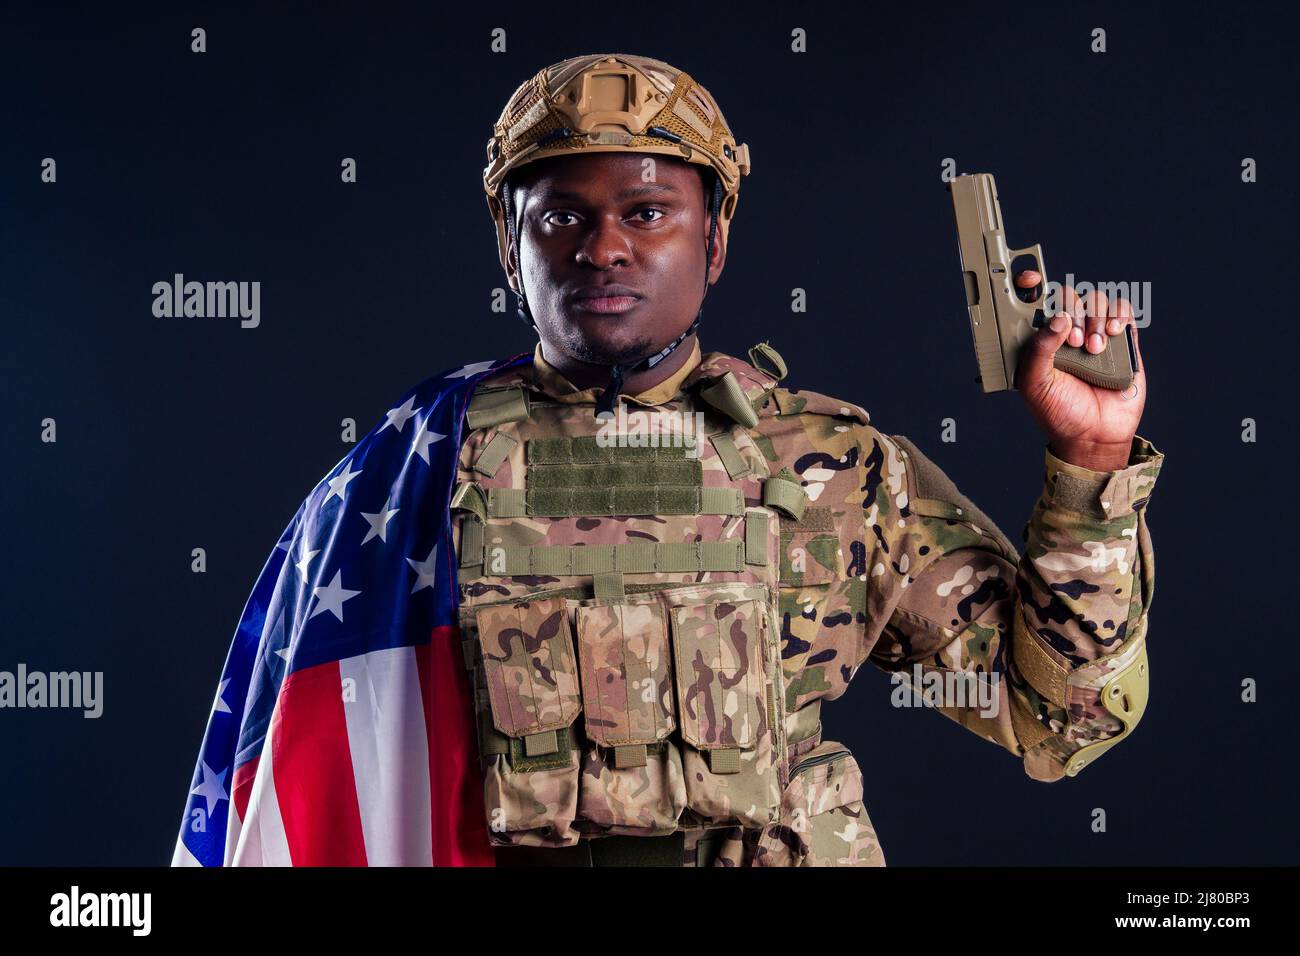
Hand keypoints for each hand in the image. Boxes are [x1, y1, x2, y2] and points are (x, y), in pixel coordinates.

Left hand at [1014, 271, 1146, 471]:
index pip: (1033, 301)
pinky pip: (1123, 309)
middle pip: (1069, 295)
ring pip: (1097, 300)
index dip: (1030, 285)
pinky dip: (1119, 314)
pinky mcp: (1121, 339)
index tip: (1030, 280)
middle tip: (1074, 342)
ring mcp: (1095, 332)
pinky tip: (1113, 334)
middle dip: (1071, 311)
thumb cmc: (1058, 411)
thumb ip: (1039, 349)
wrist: (1094, 434)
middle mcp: (1067, 331)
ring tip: (1093, 349)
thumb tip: (1059, 318)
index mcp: (1040, 338)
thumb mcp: (1034, 383)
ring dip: (1095, 319)